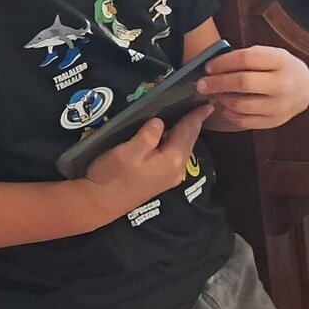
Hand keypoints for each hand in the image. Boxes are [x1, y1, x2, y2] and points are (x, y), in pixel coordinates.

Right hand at [84, 104, 212, 215]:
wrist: (100, 204)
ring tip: (190, 117)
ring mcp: (171, 177)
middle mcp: (178, 169)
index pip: (187, 131)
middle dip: (195, 124)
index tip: (208, 104)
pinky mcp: (162, 180)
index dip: (196, 116)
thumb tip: (160, 122)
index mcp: (172, 159)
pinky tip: (173, 136)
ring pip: (184, 148)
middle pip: (189, 141)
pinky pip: (176, 155)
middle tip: (202, 107)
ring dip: (187, 133)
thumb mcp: (128, 151)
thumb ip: (148, 135)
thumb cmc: (112, 175)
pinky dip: (178, 142)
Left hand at [196, 45, 308, 130]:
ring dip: (223, 99)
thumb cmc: (280, 68)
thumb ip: (247, 58)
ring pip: (242, 104)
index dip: (223, 63)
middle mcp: (283, 84)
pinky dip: (230, 114)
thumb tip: (214, 67)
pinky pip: (245, 121)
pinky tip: (226, 107)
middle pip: (243, 83)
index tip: (208, 67)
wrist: (304, 88)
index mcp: (281, 61)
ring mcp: (280, 105)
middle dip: (217, 83)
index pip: (246, 59)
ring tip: (216, 94)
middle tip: (202, 84)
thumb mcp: (270, 54)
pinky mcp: (275, 121)